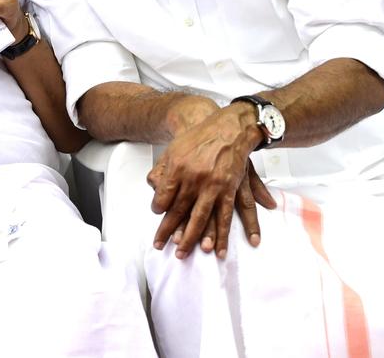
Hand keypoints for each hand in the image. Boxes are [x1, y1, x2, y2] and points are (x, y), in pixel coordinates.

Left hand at [147, 102, 265, 258]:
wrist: (227, 128)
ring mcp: (214, 186)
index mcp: (178, 169)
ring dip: (196, 238)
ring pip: (203, 218)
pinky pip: (229, 214)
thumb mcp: (174, 150)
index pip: (164, 196)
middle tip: (162, 248)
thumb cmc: (198, 139)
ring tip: (190, 254)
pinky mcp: (230, 189)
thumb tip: (152, 185)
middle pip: (180, 212)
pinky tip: (225, 248)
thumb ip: (163, 170)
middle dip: (170, 232)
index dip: (159, 209)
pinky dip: (227, 232)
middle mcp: (195, 180)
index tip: (157, 216)